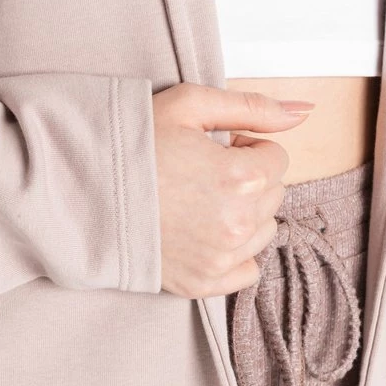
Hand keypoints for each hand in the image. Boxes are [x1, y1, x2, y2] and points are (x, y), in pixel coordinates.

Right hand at [151, 82, 313, 297]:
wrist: (83, 184)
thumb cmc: (133, 139)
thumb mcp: (189, 103)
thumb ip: (252, 106)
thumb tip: (303, 111)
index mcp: (240, 175)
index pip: (277, 157)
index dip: (247, 144)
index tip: (215, 145)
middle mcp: (237, 222)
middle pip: (274, 193)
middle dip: (248, 176)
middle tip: (202, 166)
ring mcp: (221, 257)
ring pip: (264, 229)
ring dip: (244, 210)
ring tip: (199, 195)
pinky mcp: (203, 283)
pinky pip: (248, 269)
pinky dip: (234, 250)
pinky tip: (202, 227)